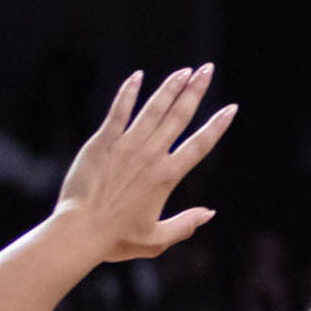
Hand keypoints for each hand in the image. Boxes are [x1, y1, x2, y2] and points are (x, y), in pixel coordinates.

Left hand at [52, 67, 235, 261]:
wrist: (80, 231)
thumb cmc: (116, 239)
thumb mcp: (157, 239)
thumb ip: (186, 225)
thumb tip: (210, 213)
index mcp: (167, 176)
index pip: (199, 145)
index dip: (217, 125)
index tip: (230, 108)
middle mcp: (151, 155)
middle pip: (179, 116)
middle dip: (196, 91)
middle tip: (207, 70)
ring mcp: (127, 145)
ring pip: (154, 109)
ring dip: (170, 87)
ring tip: (184, 70)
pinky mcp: (103, 142)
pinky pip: (119, 111)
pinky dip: (129, 92)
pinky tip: (138, 76)